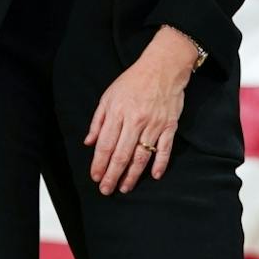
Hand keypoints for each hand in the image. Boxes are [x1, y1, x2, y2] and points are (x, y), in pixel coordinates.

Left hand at [83, 27, 200, 193]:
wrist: (162, 67)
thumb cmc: (133, 81)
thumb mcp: (108, 96)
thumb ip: (98, 121)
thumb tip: (89, 142)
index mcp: (118, 113)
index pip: (106, 144)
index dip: (99, 163)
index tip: (95, 177)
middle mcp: (135, 121)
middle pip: (122, 154)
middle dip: (112, 175)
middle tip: (107, 190)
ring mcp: (154, 124)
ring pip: (142, 156)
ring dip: (133, 175)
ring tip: (125, 188)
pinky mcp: (169, 126)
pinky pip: (164, 149)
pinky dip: (160, 163)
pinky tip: (154, 175)